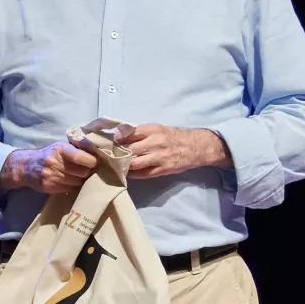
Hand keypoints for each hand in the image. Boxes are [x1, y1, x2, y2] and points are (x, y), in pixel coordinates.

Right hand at [1, 138, 100, 195]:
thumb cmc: (49, 155)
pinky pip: (70, 188)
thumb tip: (99, 155)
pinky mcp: (49, 186)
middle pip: (82, 172)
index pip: (80, 157)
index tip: (96, 163)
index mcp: (60, 150)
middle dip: (87, 172)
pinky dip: (73, 186)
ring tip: (78, 176)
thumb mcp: (60, 147)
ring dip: (81, 180)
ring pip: (78, 182)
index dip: (92, 161)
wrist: (27, 166)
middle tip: (87, 170)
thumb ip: (77, 150)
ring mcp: (51, 176)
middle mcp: (54, 162)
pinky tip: (70, 181)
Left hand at [116, 123, 230, 178]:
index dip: (116, 139)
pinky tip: (126, 173)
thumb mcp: (157, 129)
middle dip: (117, 153)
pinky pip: (142, 174)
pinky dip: (132, 174)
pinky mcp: (162, 169)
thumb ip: (139, 132)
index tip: (108, 142)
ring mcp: (159, 157)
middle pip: (129, 149)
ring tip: (116, 165)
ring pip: (134, 163)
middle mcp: (155, 142)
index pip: (129, 133)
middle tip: (108, 156)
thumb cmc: (172, 137)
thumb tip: (117, 136)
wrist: (196, 146)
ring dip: (123, 165)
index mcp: (152, 130)